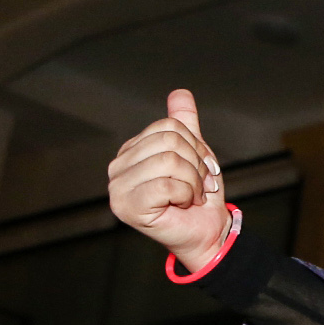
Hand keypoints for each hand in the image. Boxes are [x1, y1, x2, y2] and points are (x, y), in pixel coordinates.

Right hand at [107, 89, 227, 271]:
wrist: (206, 232)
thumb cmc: (198, 196)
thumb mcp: (195, 154)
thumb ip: (185, 124)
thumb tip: (180, 93)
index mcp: (131, 150)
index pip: (170, 126)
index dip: (195, 147)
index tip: (199, 168)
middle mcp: (118, 166)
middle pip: (169, 140)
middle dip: (196, 163)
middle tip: (197, 184)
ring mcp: (117, 187)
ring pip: (170, 160)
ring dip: (193, 180)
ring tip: (190, 195)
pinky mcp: (125, 206)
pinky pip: (167, 184)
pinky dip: (186, 194)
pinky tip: (181, 205)